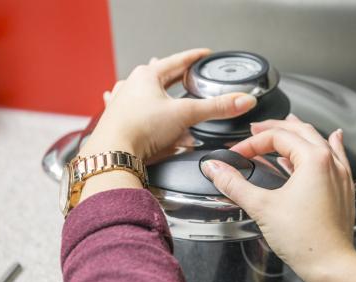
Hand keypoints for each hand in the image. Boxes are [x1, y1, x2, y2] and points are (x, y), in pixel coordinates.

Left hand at [77, 48, 256, 202]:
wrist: (113, 152)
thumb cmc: (140, 128)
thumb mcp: (186, 114)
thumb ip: (216, 108)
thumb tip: (242, 101)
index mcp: (147, 76)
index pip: (177, 60)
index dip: (194, 57)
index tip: (204, 55)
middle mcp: (131, 86)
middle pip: (160, 75)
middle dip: (175, 76)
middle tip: (187, 75)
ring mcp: (122, 103)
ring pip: (145, 94)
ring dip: (158, 95)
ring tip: (166, 96)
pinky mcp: (117, 122)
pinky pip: (132, 113)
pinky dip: (140, 113)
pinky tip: (138, 114)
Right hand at [200, 115, 355, 281]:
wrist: (332, 265)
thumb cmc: (306, 240)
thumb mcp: (262, 207)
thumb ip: (235, 184)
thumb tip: (215, 169)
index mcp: (313, 159)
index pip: (277, 137)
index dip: (252, 143)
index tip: (238, 154)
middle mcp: (330, 162)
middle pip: (300, 131)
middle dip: (275, 128)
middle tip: (256, 129)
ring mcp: (340, 175)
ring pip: (320, 141)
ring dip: (299, 132)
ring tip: (288, 125)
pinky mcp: (344, 188)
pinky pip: (338, 157)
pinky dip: (329, 145)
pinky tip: (334, 139)